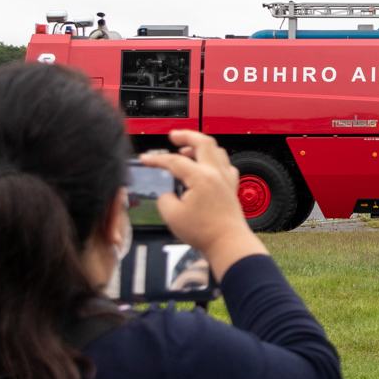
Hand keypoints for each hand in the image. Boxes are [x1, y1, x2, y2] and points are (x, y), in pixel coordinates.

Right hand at [141, 130, 268, 280]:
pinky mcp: (232, 187)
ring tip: (187, 150)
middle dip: (186, 135)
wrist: (228, 243)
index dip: (157, 159)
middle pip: (203, 142)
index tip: (147, 159)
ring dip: (200, 146)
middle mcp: (216, 173)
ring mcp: (227, 179)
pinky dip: (213, 159)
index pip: (175, 161)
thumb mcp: (172, 216)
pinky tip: (206, 166)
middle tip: (174, 136)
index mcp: (201, 177)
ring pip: (216, 150)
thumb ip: (164, 200)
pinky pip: (224, 164)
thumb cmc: (205, 232)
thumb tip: (168, 195)